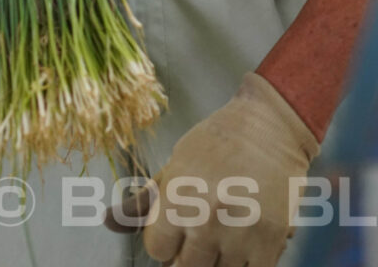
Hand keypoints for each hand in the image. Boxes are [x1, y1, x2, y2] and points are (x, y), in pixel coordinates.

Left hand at [105, 72, 319, 266]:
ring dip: (219, 258)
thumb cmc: (218, 141)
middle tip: (204, 227)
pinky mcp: (271, 241)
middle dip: (190, 252)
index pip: (158, 251)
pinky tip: (244, 242)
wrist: (270, 125)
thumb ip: (142, 201)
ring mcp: (240, 232)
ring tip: (227, 228)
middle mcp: (206, 218)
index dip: (167, 239)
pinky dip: (246, 264)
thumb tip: (106, 222)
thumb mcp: (175, 163)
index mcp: (178, 197)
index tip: (180, 223)